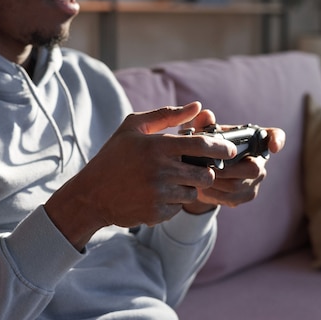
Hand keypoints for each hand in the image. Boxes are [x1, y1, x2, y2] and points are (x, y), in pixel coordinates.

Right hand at [45, 102, 235, 249]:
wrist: (91, 194)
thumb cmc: (114, 156)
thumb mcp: (133, 127)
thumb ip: (166, 115)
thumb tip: (197, 107)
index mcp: (157, 146)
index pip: (203, 145)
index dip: (221, 147)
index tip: (229, 149)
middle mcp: (161, 170)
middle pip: (205, 174)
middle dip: (204, 171)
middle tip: (193, 168)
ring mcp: (159, 194)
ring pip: (193, 192)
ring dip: (187, 187)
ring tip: (167, 181)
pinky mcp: (157, 212)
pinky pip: (179, 207)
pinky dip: (172, 202)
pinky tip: (154, 194)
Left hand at [183, 126, 285, 212]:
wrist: (204, 171)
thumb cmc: (209, 146)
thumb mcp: (205, 133)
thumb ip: (205, 124)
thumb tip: (206, 115)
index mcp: (255, 139)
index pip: (275, 136)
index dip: (278, 141)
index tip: (273, 147)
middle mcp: (260, 160)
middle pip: (254, 169)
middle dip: (227, 169)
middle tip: (208, 166)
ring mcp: (255, 180)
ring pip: (237, 185)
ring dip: (215, 182)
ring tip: (199, 177)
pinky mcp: (246, 195)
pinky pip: (231, 198)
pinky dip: (213, 194)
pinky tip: (201, 188)